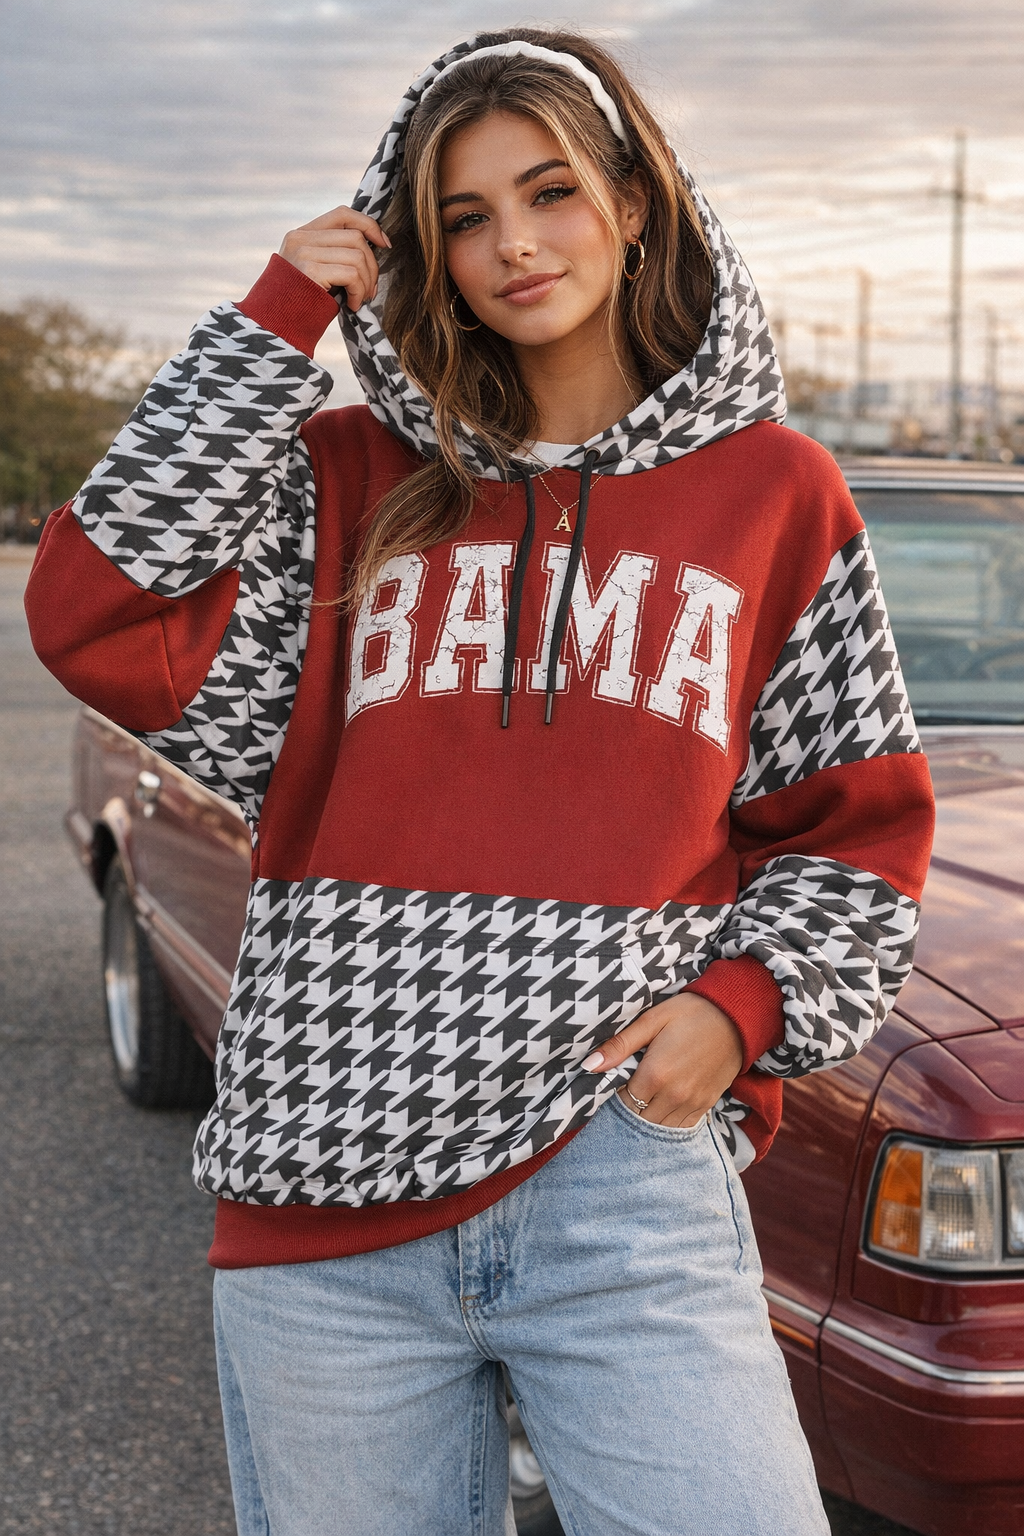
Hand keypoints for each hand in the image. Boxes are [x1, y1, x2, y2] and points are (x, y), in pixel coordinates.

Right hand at [279, 206, 390, 310]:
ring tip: (360, 299)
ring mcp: (304, 253)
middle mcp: (301, 238)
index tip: (385, 244)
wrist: (275, 327)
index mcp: (302, 234)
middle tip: (370, 289)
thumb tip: (375, 248)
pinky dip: (359, 292)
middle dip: (372, 265)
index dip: (368, 225)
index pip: (343, 215)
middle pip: (355, 237)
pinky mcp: (310, 271)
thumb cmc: (300, 304)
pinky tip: (352, 305)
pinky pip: (352, 274)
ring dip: (367, 282)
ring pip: (357, 256)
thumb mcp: (315, 270)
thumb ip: (334, 254)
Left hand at [582, 993, 742, 1127]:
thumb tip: (589, 1065)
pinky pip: (681, 1127)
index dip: (616, 1094)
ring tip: (645, 1098)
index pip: (623, 1101)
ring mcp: (692, 1103)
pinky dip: (668, 1122)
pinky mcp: (706, 1105)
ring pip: (659, 1127)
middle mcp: (673, 1095)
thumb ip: (620, 1045)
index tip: (616, 1082)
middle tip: (629, 1090)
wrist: (736, 1017)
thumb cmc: (690, 1013)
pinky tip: (663, 1107)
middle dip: (630, 1108)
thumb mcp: (652, 1020)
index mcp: (655, 1074)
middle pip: (640, 1118)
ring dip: (648, 1117)